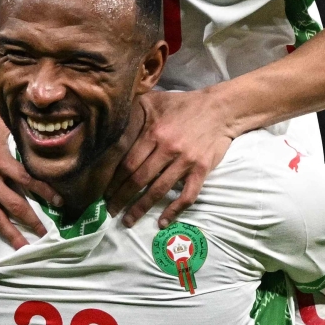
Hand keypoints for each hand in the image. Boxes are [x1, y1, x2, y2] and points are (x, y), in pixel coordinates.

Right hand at [0, 105, 59, 261]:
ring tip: (23, 251)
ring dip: (10, 234)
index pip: (28, 180)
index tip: (59, 204)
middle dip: (32, 221)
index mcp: (0, 160)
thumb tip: (42, 126)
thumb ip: (19, 127)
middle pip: (14, 205)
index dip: (45, 192)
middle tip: (46, 237)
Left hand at [106, 88, 235, 228]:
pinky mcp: (201, 170)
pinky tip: (163, 223)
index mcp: (154, 132)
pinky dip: (174, 211)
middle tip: (110, 210)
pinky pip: (187, 195)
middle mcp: (168, 148)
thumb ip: (135, 111)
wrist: (221, 109)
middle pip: (138, 179)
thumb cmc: (185, 105)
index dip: (113, 180)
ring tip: (128, 221)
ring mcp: (185, 161)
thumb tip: (112, 119)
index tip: (104, 192)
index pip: (127, 162)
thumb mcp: (156, 101)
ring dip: (141, 208)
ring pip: (158, 190)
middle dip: (121, 198)